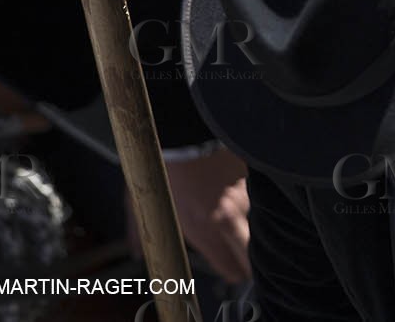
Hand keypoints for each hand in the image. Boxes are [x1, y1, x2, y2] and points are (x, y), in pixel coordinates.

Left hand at [128, 147, 251, 283]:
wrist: (181, 123)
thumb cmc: (159, 162)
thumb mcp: (142, 201)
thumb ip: (141, 232)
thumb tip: (135, 252)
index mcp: (203, 229)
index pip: (231, 270)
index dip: (231, 271)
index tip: (230, 270)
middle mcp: (230, 217)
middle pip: (253, 257)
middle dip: (249, 262)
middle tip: (243, 259)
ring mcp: (246, 196)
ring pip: (259, 225)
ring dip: (253, 228)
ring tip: (237, 217)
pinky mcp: (253, 176)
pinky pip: (258, 198)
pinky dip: (251, 199)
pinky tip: (237, 190)